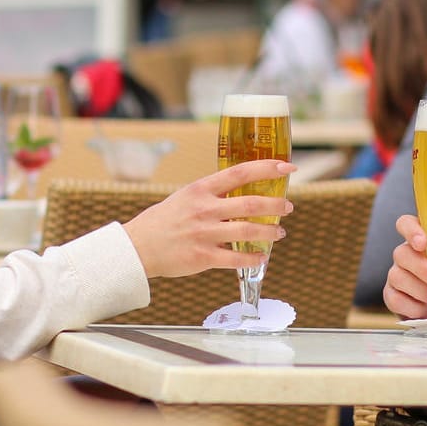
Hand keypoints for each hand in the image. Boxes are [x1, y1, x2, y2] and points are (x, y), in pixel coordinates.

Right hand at [122, 160, 294, 278]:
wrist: (138, 247)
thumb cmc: (165, 220)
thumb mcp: (186, 197)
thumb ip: (213, 194)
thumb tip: (244, 192)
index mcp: (201, 189)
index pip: (240, 172)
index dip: (267, 168)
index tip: (287, 167)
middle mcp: (204, 209)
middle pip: (250, 203)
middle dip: (276, 205)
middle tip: (288, 207)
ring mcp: (204, 234)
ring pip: (248, 231)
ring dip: (270, 231)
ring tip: (279, 232)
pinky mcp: (202, 257)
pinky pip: (236, 258)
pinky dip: (254, 257)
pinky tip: (262, 255)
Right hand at [381, 213, 426, 318]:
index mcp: (424, 237)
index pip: (406, 224)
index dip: (411, 231)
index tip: (423, 243)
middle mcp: (406, 253)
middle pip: (402, 254)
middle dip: (423, 269)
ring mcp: (397, 274)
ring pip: (397, 277)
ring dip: (420, 290)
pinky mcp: (393, 294)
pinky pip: (393, 298)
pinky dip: (411, 306)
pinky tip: (426, 310)